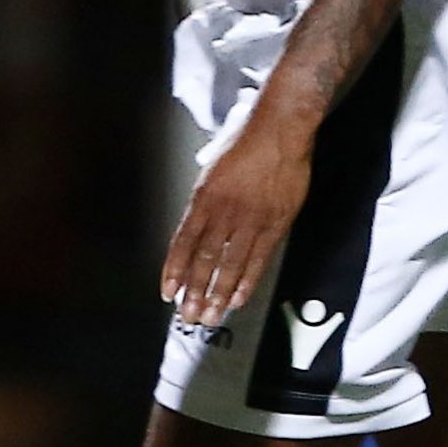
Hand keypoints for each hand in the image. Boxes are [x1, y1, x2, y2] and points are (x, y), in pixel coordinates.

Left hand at [164, 116, 313, 329]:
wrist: (279, 130)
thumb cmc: (246, 140)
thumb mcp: (211, 165)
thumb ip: (205, 195)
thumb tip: (200, 216)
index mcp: (203, 198)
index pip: (182, 243)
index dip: (174, 271)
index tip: (168, 292)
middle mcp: (223, 213)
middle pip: (203, 261)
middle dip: (194, 292)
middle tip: (188, 315)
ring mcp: (250, 220)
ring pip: (229, 266)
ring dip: (217, 294)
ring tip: (210, 316)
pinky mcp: (275, 224)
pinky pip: (258, 260)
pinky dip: (246, 282)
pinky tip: (237, 298)